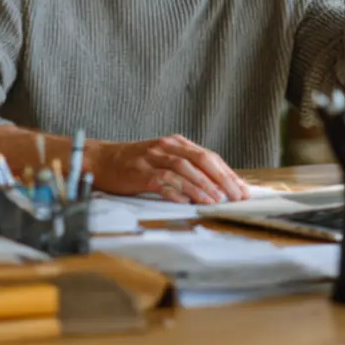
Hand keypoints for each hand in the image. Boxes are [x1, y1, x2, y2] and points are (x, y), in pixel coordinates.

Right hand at [90, 135, 251, 203]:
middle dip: (222, 179)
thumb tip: (215, 185)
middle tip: (236, 196)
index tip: (242, 189)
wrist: (102, 160)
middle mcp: (167, 147)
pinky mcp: (140, 173)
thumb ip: (186, 166)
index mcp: (177, 143)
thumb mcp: (164, 158)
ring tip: (216, 200)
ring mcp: (153, 159)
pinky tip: (188, 201)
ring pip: (184, 170)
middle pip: (201, 160)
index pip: (209, 157)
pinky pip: (162, 182)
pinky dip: (177, 191)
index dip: (228, 173)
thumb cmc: (136, 163)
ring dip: (203, 186)